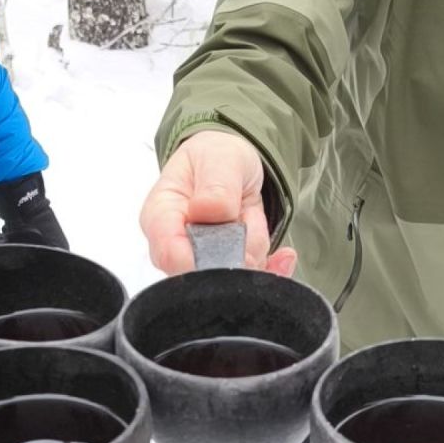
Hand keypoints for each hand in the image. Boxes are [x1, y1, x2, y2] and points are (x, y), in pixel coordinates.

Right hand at [140, 129, 296, 276]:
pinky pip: (250, 284)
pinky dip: (272, 270)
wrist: (230, 167)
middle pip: (203, 275)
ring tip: (254, 220)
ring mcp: (201, 262)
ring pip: (232, 279)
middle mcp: (176, 246)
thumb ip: (216, 186)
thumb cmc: (215, 159)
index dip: (200, 260)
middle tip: (249, 223)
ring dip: (255, 254)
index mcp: (161, 215)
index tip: (232, 242)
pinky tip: (283, 256)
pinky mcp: (225, 271)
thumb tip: (207, 211)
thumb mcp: (220, 159)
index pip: (169, 253)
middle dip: (238, 255)